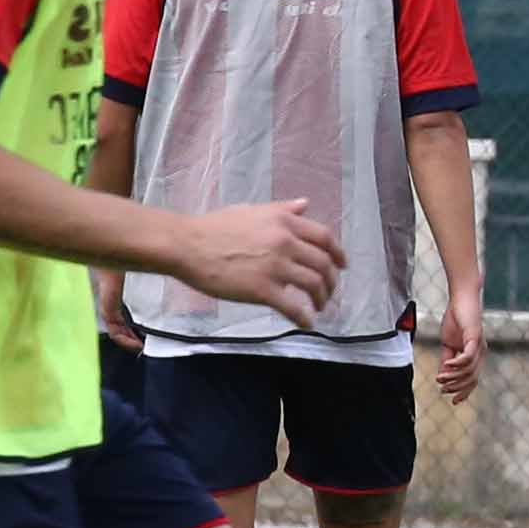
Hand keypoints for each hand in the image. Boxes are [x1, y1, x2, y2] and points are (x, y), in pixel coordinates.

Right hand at [177, 197, 344, 325]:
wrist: (187, 245)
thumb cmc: (215, 227)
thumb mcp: (253, 210)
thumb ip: (282, 209)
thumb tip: (306, 204)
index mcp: (285, 221)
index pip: (325, 238)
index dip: (338, 254)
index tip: (342, 266)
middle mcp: (285, 241)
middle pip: (323, 264)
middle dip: (331, 282)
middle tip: (328, 293)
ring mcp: (275, 266)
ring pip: (313, 285)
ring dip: (321, 299)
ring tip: (318, 308)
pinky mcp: (262, 289)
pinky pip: (293, 307)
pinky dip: (304, 317)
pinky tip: (305, 323)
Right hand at [431, 280, 486, 403]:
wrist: (461, 299)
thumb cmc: (456, 319)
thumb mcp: (448, 344)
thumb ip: (446, 359)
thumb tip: (442, 375)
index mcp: (475, 356)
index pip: (473, 380)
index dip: (464, 392)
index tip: (453, 401)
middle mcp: (480, 353)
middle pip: (472, 378)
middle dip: (456, 387)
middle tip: (442, 388)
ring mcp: (479, 345)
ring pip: (469, 370)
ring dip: (453, 376)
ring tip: (440, 378)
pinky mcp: (475, 336)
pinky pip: (468, 356)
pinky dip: (456, 363)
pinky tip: (446, 366)